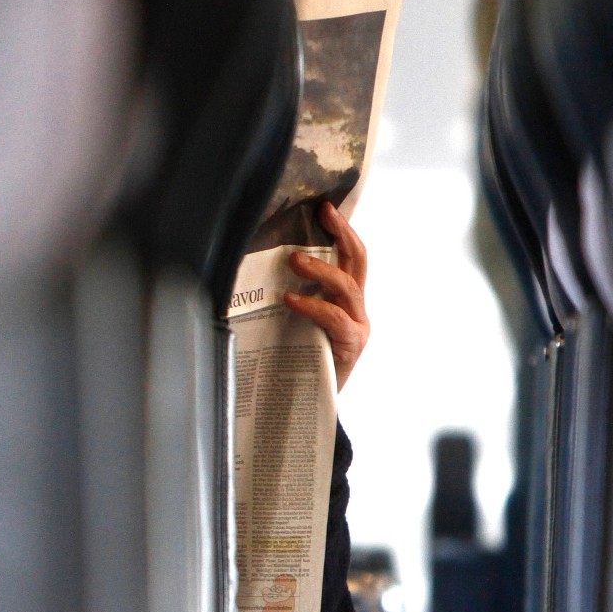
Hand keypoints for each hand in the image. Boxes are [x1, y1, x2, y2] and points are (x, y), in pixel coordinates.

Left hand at [282, 202, 368, 390]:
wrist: (309, 405)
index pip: (350, 256)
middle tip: (323, 214)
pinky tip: (289, 299)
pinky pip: (334, 318)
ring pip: (348, 286)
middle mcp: (356, 309)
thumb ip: (290, 296)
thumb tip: (254, 268)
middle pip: (358, 261)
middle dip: (343, 233)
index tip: (325, 206)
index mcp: (345, 299)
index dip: (342, 230)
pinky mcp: (351, 346)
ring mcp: (357, 327)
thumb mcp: (293, 321)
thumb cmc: (297, 359)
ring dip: (321, 269)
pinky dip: (312, 305)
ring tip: (294, 259)